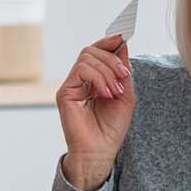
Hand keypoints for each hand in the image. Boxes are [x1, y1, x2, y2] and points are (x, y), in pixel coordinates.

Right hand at [56, 35, 134, 190]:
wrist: (100, 151)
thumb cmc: (111, 129)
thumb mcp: (125, 94)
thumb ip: (123, 71)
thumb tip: (122, 44)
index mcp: (93, 80)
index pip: (97, 52)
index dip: (108, 42)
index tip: (123, 38)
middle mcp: (80, 81)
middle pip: (91, 51)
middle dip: (112, 59)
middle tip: (124, 75)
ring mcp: (71, 86)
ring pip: (86, 58)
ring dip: (107, 71)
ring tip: (116, 90)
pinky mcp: (64, 92)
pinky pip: (81, 70)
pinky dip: (98, 78)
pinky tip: (106, 93)